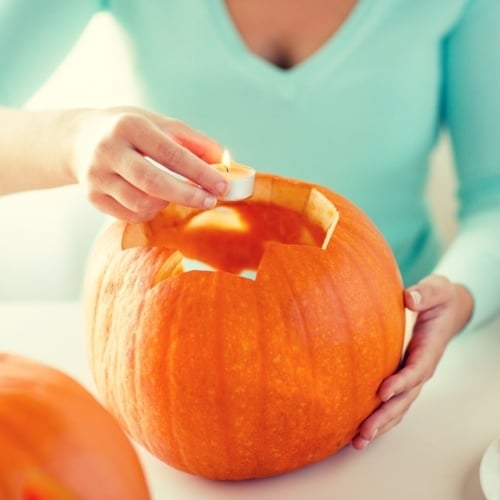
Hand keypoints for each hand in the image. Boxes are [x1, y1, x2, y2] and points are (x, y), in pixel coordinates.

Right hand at [67, 106, 228, 221]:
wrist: (80, 139)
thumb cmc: (131, 131)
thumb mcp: (160, 124)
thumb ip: (193, 142)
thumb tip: (224, 162)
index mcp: (129, 126)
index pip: (171, 154)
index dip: (200, 173)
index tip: (223, 187)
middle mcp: (108, 150)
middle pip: (153, 183)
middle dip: (187, 196)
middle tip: (210, 202)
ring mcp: (96, 176)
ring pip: (141, 204)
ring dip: (167, 204)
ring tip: (175, 194)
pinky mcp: (92, 197)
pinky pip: (130, 215)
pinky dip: (150, 211)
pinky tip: (155, 200)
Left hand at [351, 274, 472, 449]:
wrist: (446, 308)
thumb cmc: (438, 298)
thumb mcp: (436, 290)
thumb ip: (425, 293)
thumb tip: (410, 298)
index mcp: (428, 349)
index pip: (415, 370)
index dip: (401, 382)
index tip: (383, 392)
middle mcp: (420, 367)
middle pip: (405, 398)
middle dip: (385, 416)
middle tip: (364, 432)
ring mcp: (412, 375)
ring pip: (398, 406)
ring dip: (380, 424)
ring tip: (358, 442)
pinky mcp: (402, 377)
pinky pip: (393, 401)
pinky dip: (379, 417)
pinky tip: (359, 429)